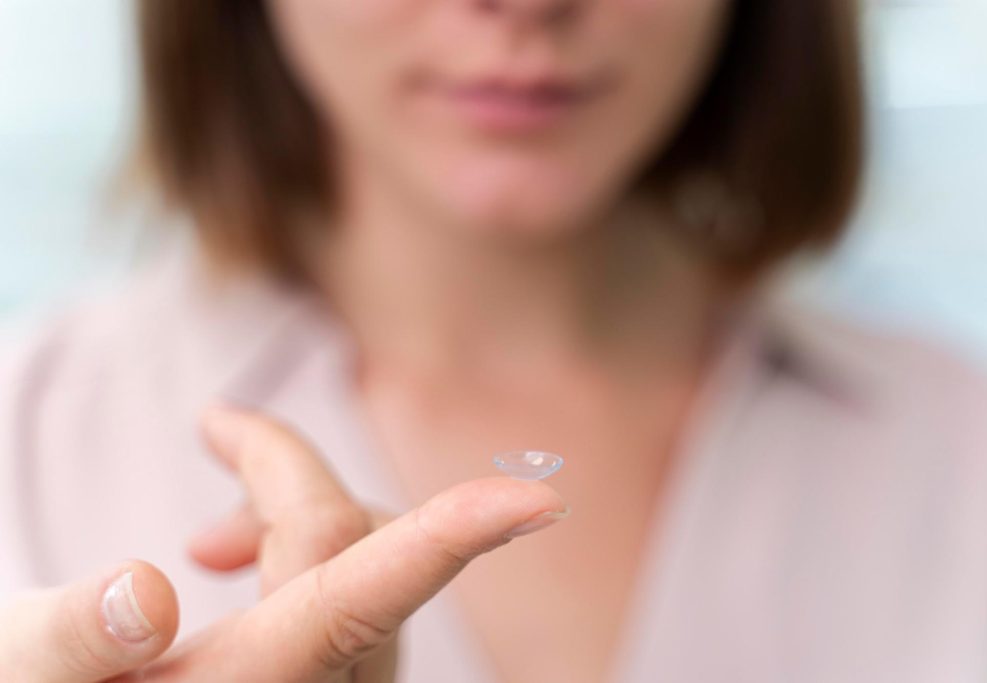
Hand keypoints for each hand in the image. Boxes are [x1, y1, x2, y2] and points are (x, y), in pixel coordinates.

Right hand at [0, 406, 567, 681]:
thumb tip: (145, 588)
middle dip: (288, 476)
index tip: (536, 498)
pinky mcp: (342, 676)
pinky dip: (305, 553)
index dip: (450, 538)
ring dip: (295, 515)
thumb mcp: (26, 678)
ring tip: (210, 529)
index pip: (358, 593)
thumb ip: (69, 644)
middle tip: (218, 430)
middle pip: (347, 540)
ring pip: (363, 562)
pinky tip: (246, 559)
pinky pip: (359, 592)